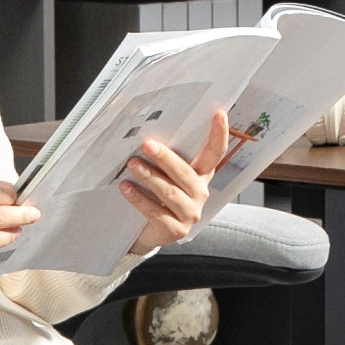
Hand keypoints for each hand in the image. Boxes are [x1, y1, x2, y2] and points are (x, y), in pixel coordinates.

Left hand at [120, 109, 228, 254]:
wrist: (147, 231)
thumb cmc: (155, 195)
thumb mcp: (163, 174)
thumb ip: (163, 158)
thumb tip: (146, 132)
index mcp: (201, 175)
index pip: (215, 153)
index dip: (219, 134)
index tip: (219, 114)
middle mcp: (200, 193)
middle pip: (185, 172)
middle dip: (165, 157)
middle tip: (146, 144)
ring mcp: (190, 213)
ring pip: (169, 192)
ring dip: (149, 176)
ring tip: (132, 164)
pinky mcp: (176, 230)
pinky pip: (156, 212)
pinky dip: (139, 198)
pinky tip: (126, 188)